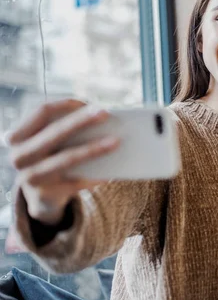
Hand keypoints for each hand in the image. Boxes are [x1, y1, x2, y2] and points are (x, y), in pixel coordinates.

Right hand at [6, 99, 119, 224]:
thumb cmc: (52, 158)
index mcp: (18, 136)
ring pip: (67, 159)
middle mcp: (19, 156)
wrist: (41, 197)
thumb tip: (100, 117)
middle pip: (55, 132)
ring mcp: (30, 177)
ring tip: (116, 141)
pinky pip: (76, 182)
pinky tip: (111, 170)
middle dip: (82, 121)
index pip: (42, 111)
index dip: (66, 105)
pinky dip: (95, 175)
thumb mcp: (49, 143)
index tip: (89, 102)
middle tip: (105, 112)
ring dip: (93, 149)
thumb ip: (64, 130)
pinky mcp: (45, 195)